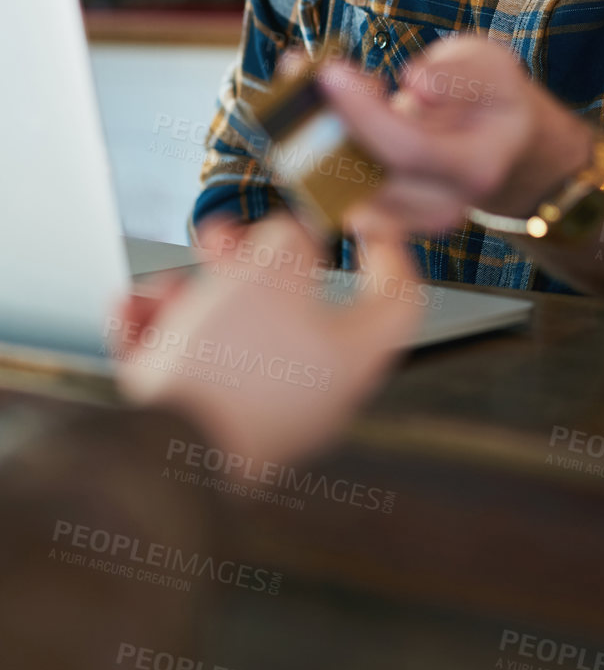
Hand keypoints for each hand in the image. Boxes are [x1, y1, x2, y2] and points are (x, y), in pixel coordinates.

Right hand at [112, 209, 421, 465]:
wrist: (161, 454)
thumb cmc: (227, 364)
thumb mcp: (268, 270)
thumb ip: (291, 240)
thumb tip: (290, 240)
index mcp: (352, 356)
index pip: (399, 296)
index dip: (386, 246)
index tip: (357, 216)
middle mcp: (316, 391)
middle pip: (296, 308)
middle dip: (249, 262)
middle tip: (223, 239)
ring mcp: (262, 416)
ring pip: (235, 333)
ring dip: (195, 296)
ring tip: (165, 289)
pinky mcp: (211, 433)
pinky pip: (193, 369)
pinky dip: (165, 336)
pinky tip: (138, 317)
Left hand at [315, 34, 591, 233]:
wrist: (501, 141)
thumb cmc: (491, 97)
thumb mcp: (489, 67)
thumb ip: (458, 76)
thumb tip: (418, 86)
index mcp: (478, 167)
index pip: (410, 149)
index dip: (365, 113)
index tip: (330, 72)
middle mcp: (446, 205)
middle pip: (370, 174)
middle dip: (327, 124)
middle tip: (301, 76)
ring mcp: (414, 217)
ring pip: (346, 186)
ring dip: (313, 138)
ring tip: (310, 86)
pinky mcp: (388, 217)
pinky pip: (339, 192)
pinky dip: (314, 154)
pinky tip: (314, 112)